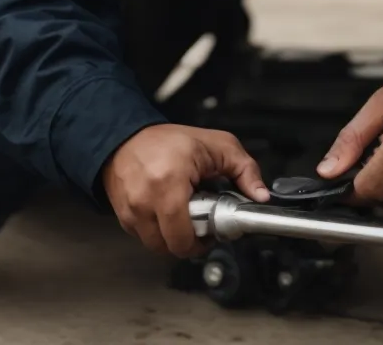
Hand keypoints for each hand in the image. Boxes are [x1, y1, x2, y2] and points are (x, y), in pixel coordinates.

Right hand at [100, 124, 270, 256]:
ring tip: (182, 218)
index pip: (184, 237)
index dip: (204, 241)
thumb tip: (260, 195)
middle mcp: (145, 200)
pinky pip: (144, 238)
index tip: (213, 230)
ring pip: (157, 246)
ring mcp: (130, 210)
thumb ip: (245, 169)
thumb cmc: (167, 141)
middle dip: (190, 242)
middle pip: (171, 247)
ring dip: (172, 239)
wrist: (124, 135)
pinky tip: (166, 214)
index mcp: (169, 183)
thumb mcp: (216, 145)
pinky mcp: (122, 215)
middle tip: (199, 224)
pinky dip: (157, 232)